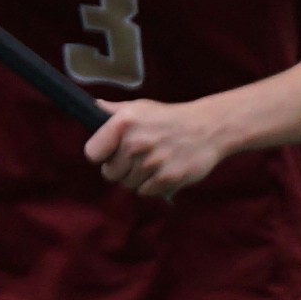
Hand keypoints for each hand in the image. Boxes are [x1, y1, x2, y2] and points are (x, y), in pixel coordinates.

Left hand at [88, 92, 250, 197]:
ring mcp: (152, 161)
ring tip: (152, 162)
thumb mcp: (140, 108)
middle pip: (110, 173)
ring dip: (137, 178)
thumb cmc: (169, 118)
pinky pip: (145, 192)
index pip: (92, 153)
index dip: (100, 154)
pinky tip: (162, 171)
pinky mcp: (168, 178)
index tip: (110, 152)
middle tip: (137, 158)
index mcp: (124, 123)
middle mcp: (135, 142)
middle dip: (121, 168)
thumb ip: (113, 111)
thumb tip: (92, 108)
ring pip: (128, 184)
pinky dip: (152, 186)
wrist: (208, 128)